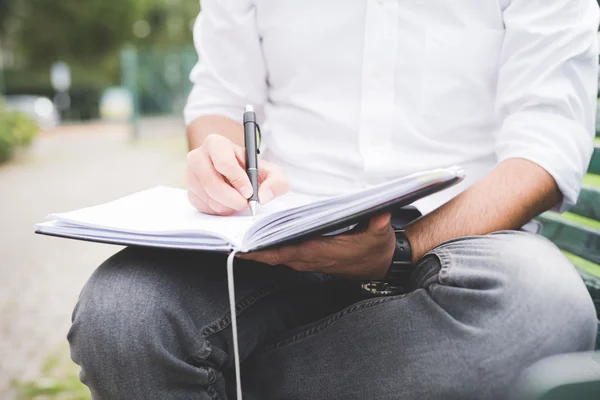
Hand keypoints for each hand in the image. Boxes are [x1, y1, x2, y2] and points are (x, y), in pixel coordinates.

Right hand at [186, 134, 288, 214]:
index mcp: (216, 143)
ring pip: (207, 197)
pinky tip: (227, 203)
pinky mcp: (189, 191)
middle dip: (231, 198)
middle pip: (211, 182)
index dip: (237, 180)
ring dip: (226, 205)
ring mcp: (190, 174)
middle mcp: (198, 156)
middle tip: (245, 203)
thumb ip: (276, 181)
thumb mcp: (270, 171)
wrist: (235, 174)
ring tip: (238, 201)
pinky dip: (218, 210)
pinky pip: (202, 206)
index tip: (249, 192)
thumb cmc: (251, 170)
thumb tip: (263, 196)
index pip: (223, 162)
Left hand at [239, 213, 396, 279]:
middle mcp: (313, 259)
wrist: (381, 265)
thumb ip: (378, 224)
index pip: (289, 252)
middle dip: (255, 251)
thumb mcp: (380, 235)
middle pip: (277, 256)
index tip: (246, 248)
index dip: (267, 251)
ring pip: (279, 257)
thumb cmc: (377, 249)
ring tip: (239, 240)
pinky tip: (260, 242)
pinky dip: (271, 251)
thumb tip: (379, 214)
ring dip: (260, 251)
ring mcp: (311, 261)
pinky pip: (286, 257)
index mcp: (324, 252)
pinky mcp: (312, 259)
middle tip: (232, 241)